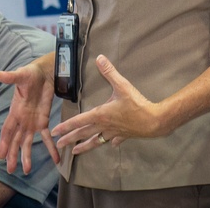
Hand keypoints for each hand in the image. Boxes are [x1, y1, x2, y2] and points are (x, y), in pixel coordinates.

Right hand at [0, 59, 59, 174]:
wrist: (44, 73)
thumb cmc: (30, 74)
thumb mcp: (21, 75)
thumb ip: (11, 77)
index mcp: (15, 111)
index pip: (7, 130)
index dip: (3, 142)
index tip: (0, 155)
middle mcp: (22, 120)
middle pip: (15, 140)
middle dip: (12, 154)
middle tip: (10, 170)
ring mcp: (32, 122)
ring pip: (28, 142)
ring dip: (27, 155)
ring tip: (27, 170)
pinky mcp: (44, 120)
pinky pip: (46, 137)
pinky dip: (50, 148)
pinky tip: (56, 159)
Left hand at [51, 54, 165, 154]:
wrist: (155, 121)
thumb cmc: (137, 104)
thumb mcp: (122, 86)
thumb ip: (110, 72)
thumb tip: (99, 58)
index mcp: (100, 115)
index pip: (78, 121)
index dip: (65, 126)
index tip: (54, 132)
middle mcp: (105, 126)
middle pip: (84, 134)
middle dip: (70, 139)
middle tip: (58, 145)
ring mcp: (114, 133)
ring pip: (96, 141)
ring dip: (85, 146)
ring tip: (75, 152)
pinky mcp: (124, 136)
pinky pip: (114, 140)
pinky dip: (109, 142)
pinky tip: (109, 144)